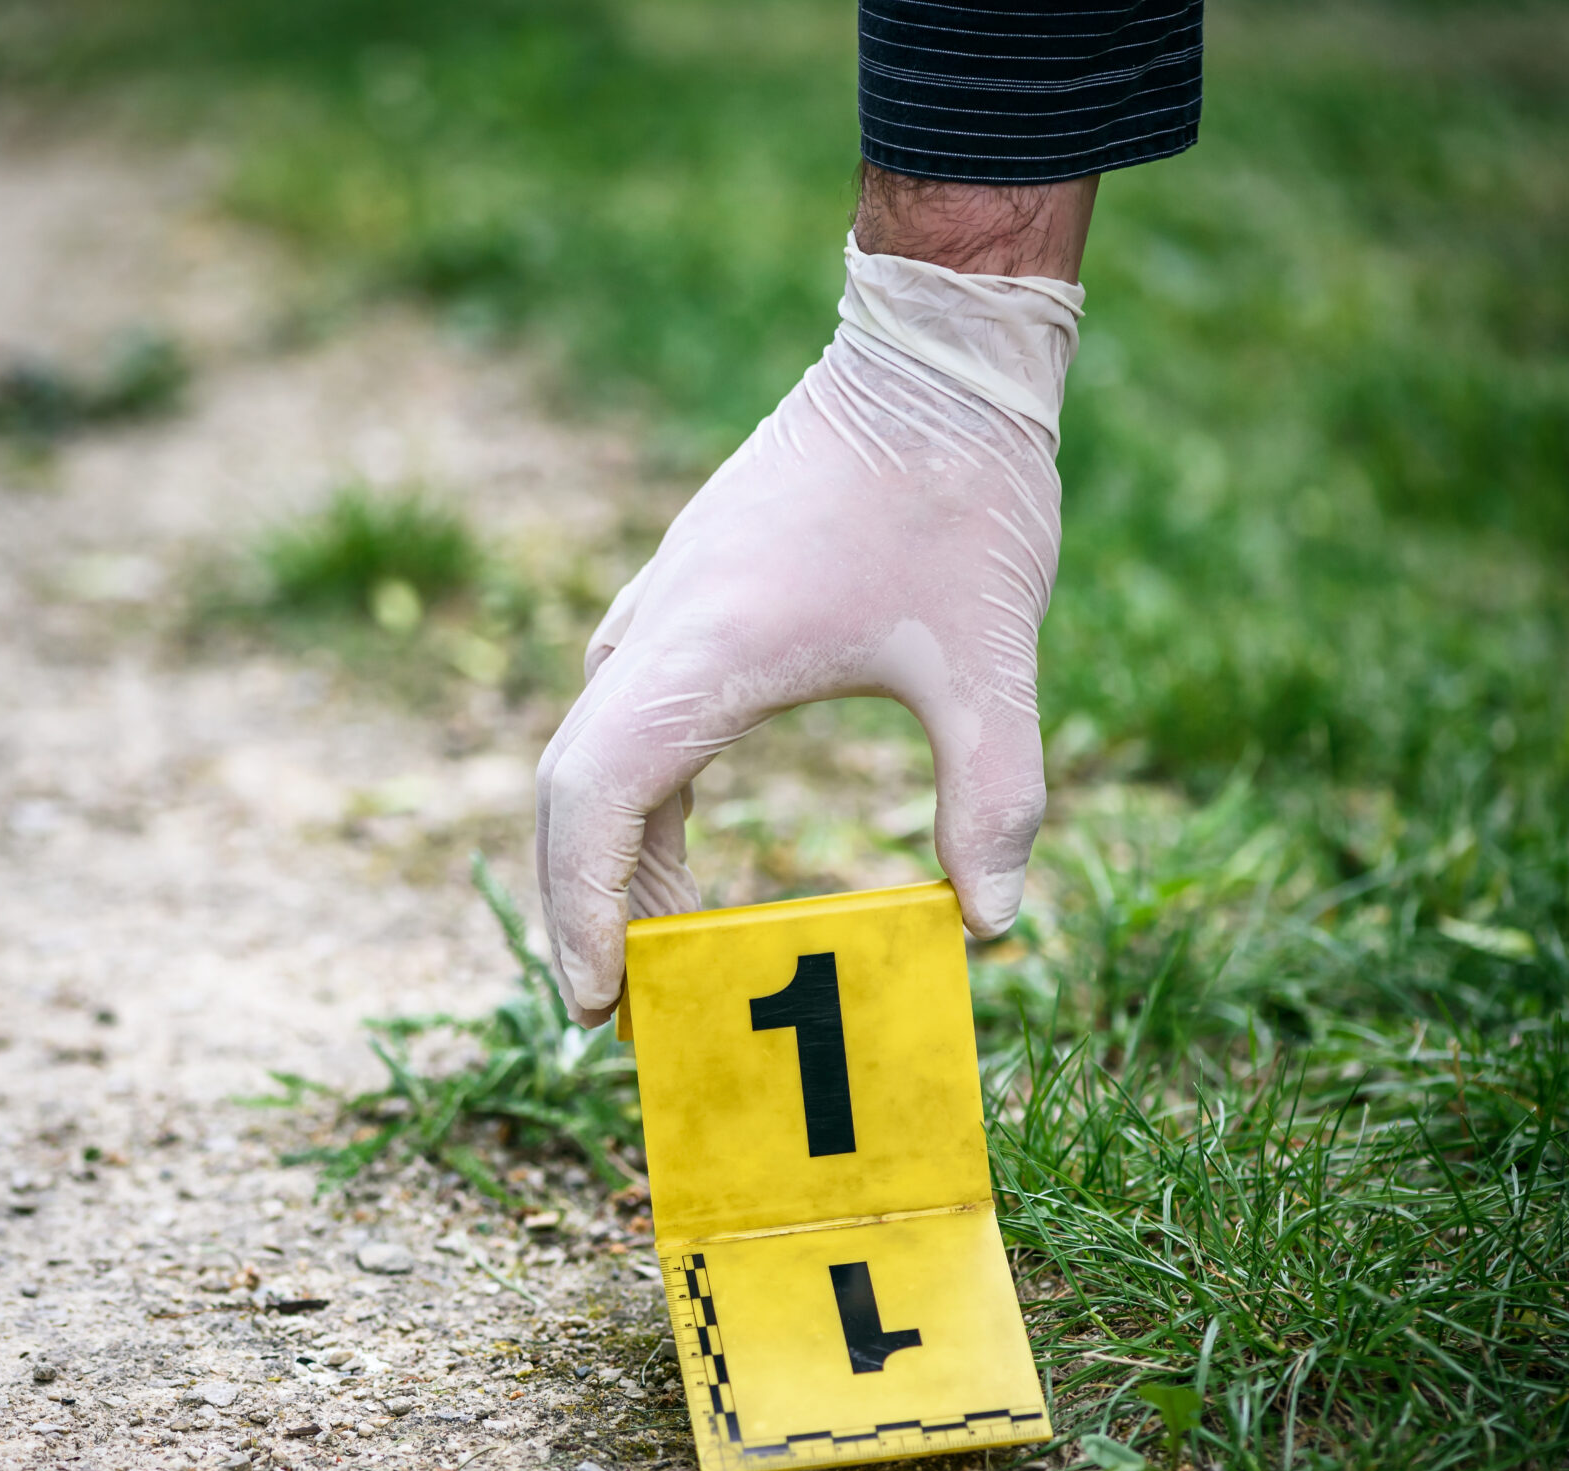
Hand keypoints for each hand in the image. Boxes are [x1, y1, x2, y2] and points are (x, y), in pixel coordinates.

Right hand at [533, 233, 1084, 1022]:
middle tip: (630, 1019)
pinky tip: (683, 859)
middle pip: (572, 800)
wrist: (934, 354)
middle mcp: (655, 635)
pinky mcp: (684, 601)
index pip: (592, 805)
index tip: (598, 1005)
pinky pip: (624, 726)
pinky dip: (635, 810)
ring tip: (663, 959)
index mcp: (703, 655)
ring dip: (614, 866)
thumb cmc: (957, 493)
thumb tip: (996, 929)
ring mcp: (660, 612)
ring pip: (592, 764)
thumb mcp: (991, 656)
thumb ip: (995, 796)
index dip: (583, 913)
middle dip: (592, 915)